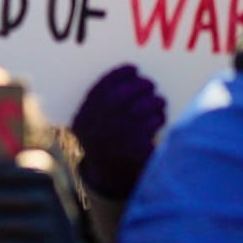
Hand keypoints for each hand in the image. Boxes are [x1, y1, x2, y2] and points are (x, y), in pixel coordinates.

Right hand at [70, 63, 165, 198]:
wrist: (109, 174)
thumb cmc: (103, 140)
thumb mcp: (90, 123)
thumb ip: (100, 103)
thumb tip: (129, 75)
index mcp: (84, 117)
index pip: (101, 88)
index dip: (118, 75)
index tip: (133, 68)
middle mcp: (98, 126)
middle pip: (123, 94)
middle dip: (140, 85)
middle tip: (149, 85)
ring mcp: (118, 137)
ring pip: (143, 106)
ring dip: (154, 101)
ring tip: (157, 102)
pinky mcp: (136, 148)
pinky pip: (153, 122)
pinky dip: (159, 118)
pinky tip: (158, 119)